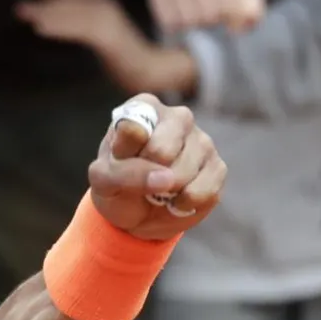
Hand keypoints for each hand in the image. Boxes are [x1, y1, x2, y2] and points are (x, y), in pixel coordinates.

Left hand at [18, 0, 200, 95]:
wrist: (150, 69)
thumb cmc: (120, 53)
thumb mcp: (96, 31)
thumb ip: (78, 21)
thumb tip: (44, 17)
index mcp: (101, 1)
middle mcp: (105, 5)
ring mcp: (108, 20)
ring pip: (72, 9)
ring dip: (44, 8)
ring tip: (20, 9)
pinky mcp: (109, 37)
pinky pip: (80, 29)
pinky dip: (60, 27)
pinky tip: (40, 28)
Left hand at [89, 94, 223, 239]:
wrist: (136, 213)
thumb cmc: (116, 184)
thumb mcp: (102, 179)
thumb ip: (123, 171)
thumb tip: (166, 178)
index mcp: (144, 107)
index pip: (133, 128)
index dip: (122, 154)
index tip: (118, 158)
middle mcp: (178, 117)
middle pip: (161, 151)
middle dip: (145, 174)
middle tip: (139, 176)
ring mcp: (203, 140)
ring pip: (183, 174)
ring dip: (165, 193)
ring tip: (157, 189)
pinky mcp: (218, 167)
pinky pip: (203, 191)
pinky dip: (184, 204)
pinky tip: (176, 199)